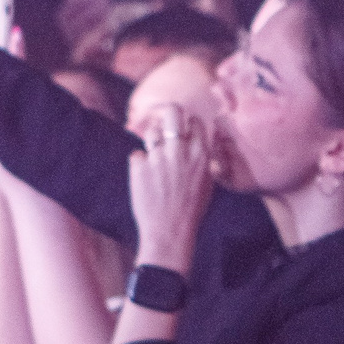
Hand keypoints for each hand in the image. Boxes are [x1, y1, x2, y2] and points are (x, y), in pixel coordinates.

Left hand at [127, 101, 214, 271]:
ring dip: (152, 140)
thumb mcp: (207, 182)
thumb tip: (195, 142)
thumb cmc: (191, 210)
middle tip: (165, 125)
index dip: (188, 124)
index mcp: (200, 154)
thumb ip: (201, 159)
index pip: (195, 120)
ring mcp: (158, 157)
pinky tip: (145, 181)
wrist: (169, 232)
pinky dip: (139, 165)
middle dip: (169, 114)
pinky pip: (136, 155)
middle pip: (173, 112)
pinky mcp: (138, 166)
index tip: (183, 131)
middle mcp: (179, 150)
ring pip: (151, 131)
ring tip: (154, 158)